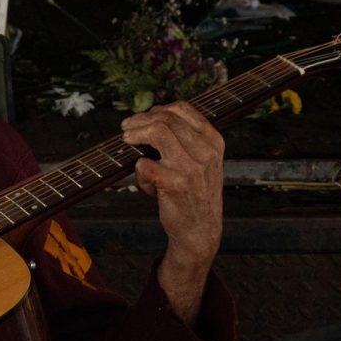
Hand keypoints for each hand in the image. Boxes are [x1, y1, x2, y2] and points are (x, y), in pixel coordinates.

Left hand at [120, 102, 224, 322]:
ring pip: (156, 132)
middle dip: (140, 120)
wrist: (201, 232)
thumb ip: (188, 140)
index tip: (145, 117)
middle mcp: (205, 152)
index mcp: (214, 142)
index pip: (184, 109)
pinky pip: (144, 164)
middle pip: (166, 118)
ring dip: (135, 134)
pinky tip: (147, 185)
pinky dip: (139, 173)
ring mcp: (190, 168)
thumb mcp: (204, 163)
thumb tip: (154, 116)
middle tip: (126, 129)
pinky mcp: (174, 184)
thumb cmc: (196, 195)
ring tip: (127, 141)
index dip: (159, 109)